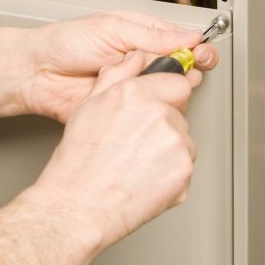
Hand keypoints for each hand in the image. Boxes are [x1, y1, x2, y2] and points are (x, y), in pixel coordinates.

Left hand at [20, 11, 217, 122]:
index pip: (180, 41)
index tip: (202, 54)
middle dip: (190, 68)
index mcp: (141, 35)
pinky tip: (152, 101)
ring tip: (166, 82)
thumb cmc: (66, 43)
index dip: (196, 48)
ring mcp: (135, 86)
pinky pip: (148, 111)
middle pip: (180, 67)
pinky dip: (154, 108)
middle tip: (190, 69)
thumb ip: (152, 36)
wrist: (38, 73)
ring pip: (168, 91)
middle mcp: (141, 61)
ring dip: (172, 88)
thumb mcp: (113, 30)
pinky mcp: (125, 108)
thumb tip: (188, 36)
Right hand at [31, 50, 197, 248]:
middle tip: (136, 146)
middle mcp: (158, 114)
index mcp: (136, 94)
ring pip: (184, 142)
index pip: (177, 83)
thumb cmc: (78, 163)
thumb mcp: (89, 106)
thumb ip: (117, 75)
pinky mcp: (184, 170)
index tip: (158, 109)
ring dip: (168, 152)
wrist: (78, 206)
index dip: (166, 97)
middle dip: (164, 127)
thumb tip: (134, 58)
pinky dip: (171, 176)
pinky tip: (145, 180)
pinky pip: (185, 168)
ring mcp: (175, 143)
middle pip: (179, 115)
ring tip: (136, 166)